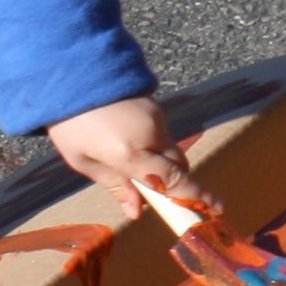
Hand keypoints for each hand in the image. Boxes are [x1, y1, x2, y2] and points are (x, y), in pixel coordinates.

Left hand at [46, 95, 208, 220]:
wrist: (73, 74)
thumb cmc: (70, 124)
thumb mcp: (83, 160)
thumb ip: (115, 185)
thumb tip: (138, 211)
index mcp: (128, 153)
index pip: (171, 180)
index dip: (194, 196)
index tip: (215, 208)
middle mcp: (150, 135)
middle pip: (179, 167)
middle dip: (178, 185)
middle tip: (164, 199)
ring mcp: (156, 119)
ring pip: (172, 151)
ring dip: (164, 166)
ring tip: (134, 168)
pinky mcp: (156, 108)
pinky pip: (164, 136)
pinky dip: (156, 148)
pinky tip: (132, 145)